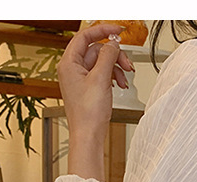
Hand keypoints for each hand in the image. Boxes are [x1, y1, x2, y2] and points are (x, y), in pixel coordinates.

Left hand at [57, 23, 134, 179]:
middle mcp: (73, 69)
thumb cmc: (88, 114)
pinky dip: (113, 77)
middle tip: (127, 63)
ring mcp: (80, 79)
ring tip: (125, 79)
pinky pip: (102, 75)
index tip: (118, 30)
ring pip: (102, 63)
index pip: (85, 36)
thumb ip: (108, 56)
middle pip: (96, 50)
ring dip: (116, 68)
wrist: (88, 136)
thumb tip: (113, 43)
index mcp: (69, 63)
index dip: (103, 30)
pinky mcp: (88, 88)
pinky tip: (120, 85)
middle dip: (114, 56)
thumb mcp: (100, 79)